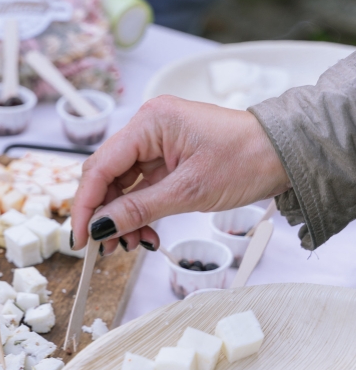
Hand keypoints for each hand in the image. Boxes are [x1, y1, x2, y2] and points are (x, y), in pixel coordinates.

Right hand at [70, 95, 289, 254]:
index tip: (82, 238)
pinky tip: (146, 232)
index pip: (99, 167)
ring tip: (133, 244)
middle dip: (104, 215)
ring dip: (122, 218)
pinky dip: (138, 212)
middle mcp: (147, 126)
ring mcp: (155, 142)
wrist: (287, 153)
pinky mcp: (165, 157)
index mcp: (150, 122)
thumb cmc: (249, 158)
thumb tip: (101, 228)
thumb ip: (138, 210)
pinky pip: (139, 187)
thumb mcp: (188, 191)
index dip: (86, 206)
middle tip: (107, 247)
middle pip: (105, 176)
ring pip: (120, 185)